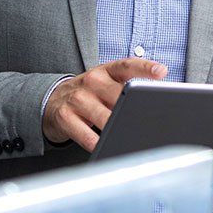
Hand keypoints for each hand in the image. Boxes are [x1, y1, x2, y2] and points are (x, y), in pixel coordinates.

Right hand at [42, 58, 166, 151]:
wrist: (51, 102)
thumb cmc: (89, 94)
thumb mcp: (106, 84)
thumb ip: (128, 87)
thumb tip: (154, 104)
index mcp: (106, 71)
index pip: (128, 65)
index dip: (145, 68)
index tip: (161, 72)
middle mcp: (92, 81)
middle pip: (119, 94)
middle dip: (134, 107)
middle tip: (149, 119)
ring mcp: (77, 98)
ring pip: (104, 117)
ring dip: (118, 128)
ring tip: (130, 137)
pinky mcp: (65, 117)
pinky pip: (86, 135)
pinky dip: (98, 143)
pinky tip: (106, 147)